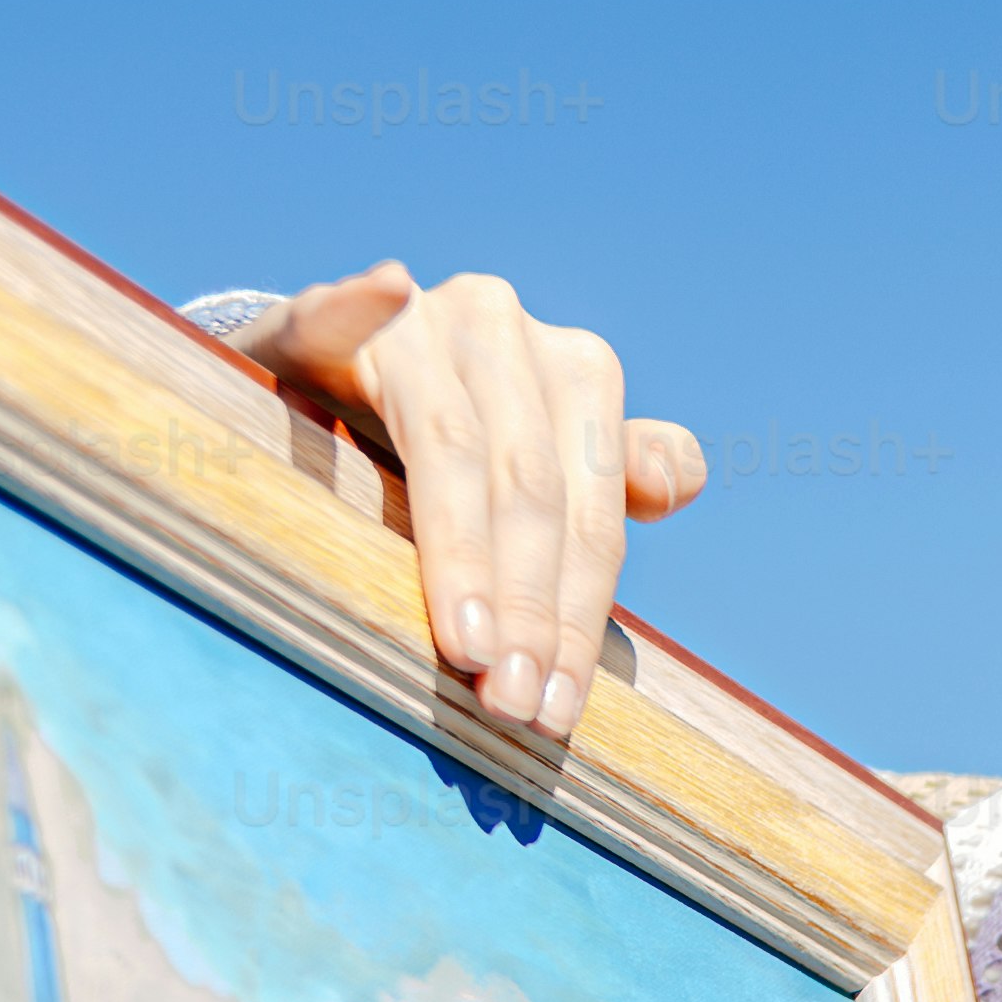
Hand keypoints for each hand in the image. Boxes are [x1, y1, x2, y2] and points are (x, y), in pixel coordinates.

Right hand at [236, 265, 709, 748]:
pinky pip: (337, 312)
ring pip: (451, 444)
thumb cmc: (443, 449)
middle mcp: (506, 334)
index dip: (577, 614)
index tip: (557, 712)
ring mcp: (418, 321)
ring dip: (461, 549)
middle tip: (511, 705)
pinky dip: (357, 304)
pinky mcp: (323, 315)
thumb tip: (682, 479)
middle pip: (529, 489)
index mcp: (575, 372)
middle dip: (527, 606)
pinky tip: (385, 289)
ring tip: (467, 648)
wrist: (319, 381)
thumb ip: (604, 482)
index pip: (589, 513)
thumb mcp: (530, 471)